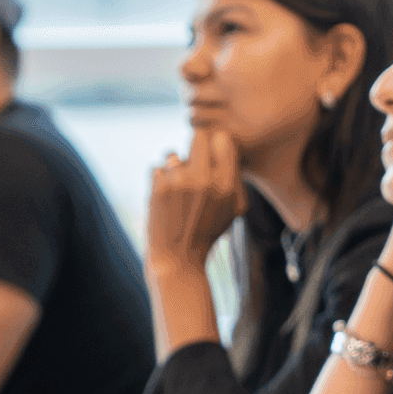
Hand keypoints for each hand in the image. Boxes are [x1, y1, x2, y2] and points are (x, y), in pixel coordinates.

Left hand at [147, 128, 245, 271]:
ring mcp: (179, 181)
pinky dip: (159, 182)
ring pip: (172, 154)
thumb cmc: (208, 231)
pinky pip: (157, 169)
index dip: (216, 144)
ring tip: (177, 190)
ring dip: (173, 169)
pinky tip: (166, 199)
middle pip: (198, 135)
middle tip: (193, 165)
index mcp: (227, 184)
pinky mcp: (158, 187)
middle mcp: (204, 179)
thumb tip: (226, 146)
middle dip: (195, 148)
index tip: (212, 155)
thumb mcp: (234, 209)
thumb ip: (236, 178)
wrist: (178, 257)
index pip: (223, 138)